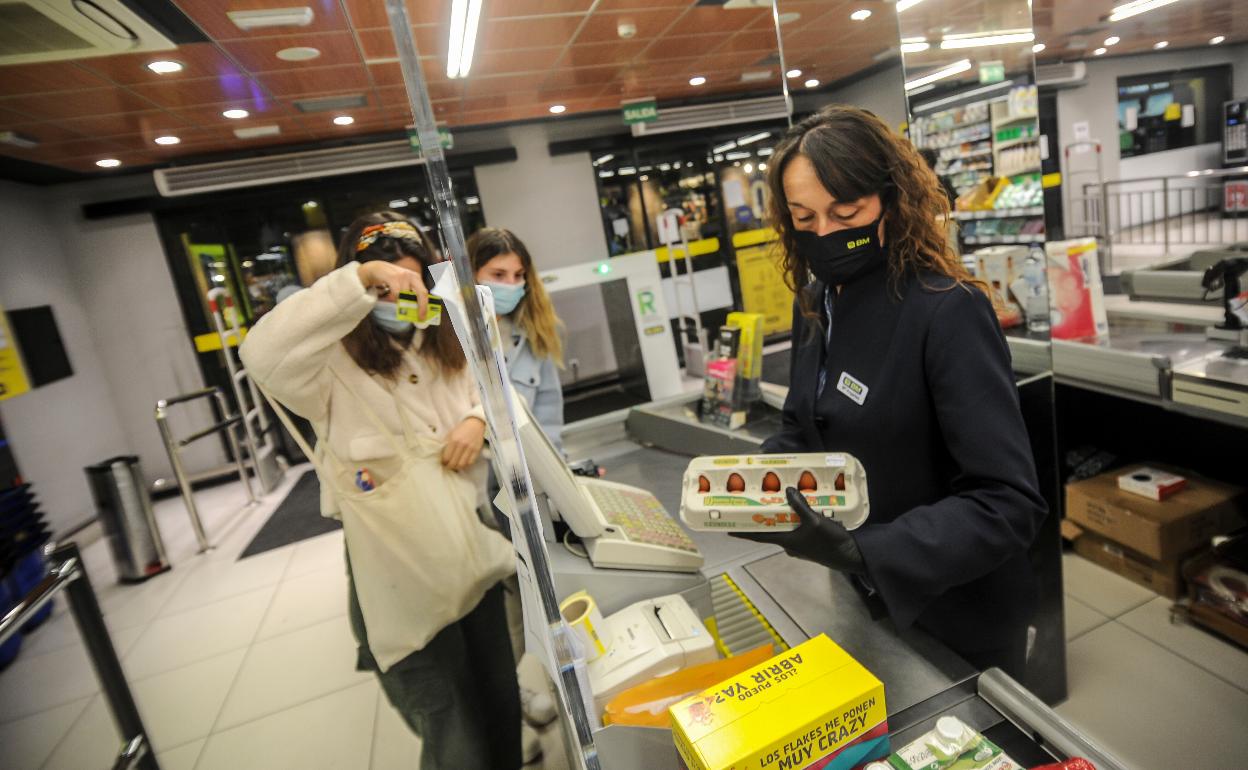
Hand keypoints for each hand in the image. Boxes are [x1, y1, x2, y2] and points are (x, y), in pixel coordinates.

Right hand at [358, 261, 428, 318]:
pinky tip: (393, 298)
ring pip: (407, 295)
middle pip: (422, 293)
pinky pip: (397, 293)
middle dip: (422, 306)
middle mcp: (412, 275)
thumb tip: (416, 310)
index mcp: (416, 278)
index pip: (425, 292)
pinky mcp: (393, 277)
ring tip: (398, 303)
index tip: (424, 317)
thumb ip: (409, 295)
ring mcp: (403, 275)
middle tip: (420, 317)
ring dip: (403, 303)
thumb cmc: (391, 279)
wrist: (376, 268)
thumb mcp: (403, 285)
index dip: (426, 305)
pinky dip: (396, 299)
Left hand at [441, 416, 485, 470]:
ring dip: (457, 467)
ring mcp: (470, 448)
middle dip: (449, 466)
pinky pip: (470, 463)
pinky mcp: (477, 450)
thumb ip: (445, 444)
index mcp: (453, 440)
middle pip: (453, 463)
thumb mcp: (450, 434)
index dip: (443, 462)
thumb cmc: (461, 429)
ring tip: (455, 466)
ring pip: (462, 465)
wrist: (475, 424)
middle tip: (448, 466)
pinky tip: (462, 463)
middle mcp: (462, 445)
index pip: (446, 457)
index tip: (443, 462)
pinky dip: (465, 465)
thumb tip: (440, 455)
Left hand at [730, 487, 865, 573]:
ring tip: (781, 501)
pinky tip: (803, 509)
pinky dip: (797, 519)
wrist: (851, 556)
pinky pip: (798, 529)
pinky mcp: (811, 543)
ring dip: (782, 517)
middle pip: (772, 529)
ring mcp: (801, 545)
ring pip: (786, 528)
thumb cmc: (830, 542)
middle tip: (756, 504)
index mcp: (786, 541)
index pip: (758, 536)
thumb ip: (801, 506)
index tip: (727, 530)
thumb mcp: (815, 521)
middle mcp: (790, 544)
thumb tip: (788, 490)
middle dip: (764, 518)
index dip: (743, 533)